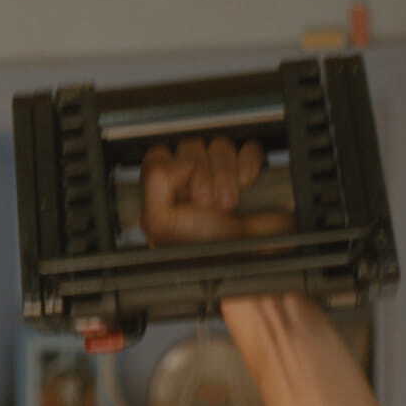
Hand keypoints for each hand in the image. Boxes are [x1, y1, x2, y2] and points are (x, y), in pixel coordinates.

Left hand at [140, 137, 293, 245]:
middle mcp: (187, 178)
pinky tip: (247, 185)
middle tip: (211, 205)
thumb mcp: (162, 223)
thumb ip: (155, 182)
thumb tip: (178, 159)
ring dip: (227, 175)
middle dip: (206, 178)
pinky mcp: (246, 170)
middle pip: (192, 147)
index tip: (188, 194)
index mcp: (162, 190)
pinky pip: (248, 148)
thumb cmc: (206, 251)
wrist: (250, 260)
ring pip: (220, 145)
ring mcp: (218, 172)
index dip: (176, 169)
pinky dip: (249, 166)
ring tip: (229, 203)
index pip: (161, 153)